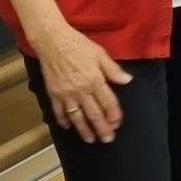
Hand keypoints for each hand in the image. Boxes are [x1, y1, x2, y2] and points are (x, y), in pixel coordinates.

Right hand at [33, 24, 130, 143]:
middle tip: (108, 139)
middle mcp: (81, 90)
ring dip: (85, 130)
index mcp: (95, 80)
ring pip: (77, 117)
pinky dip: (64, 121)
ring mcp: (66, 94)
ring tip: (91, 139)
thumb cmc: (78, 45)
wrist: (52, 41)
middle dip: (102, 128)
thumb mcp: (100, 53)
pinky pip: (59, 112)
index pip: (108, 102)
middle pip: (94, 114)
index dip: (114, 115)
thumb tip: (127, 81)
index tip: (117, 123)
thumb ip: (113, 70)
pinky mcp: (53, 94)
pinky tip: (69, 127)